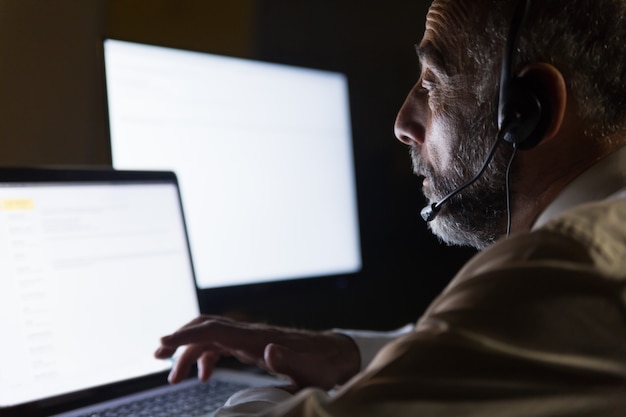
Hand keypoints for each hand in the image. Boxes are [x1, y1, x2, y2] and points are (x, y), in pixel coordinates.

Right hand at [154, 315, 359, 389]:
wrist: (332, 355)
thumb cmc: (321, 365)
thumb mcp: (308, 371)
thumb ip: (287, 361)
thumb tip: (267, 351)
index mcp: (256, 339)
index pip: (213, 330)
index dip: (185, 335)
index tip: (161, 344)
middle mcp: (249, 334)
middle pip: (205, 328)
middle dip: (179, 340)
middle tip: (156, 358)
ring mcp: (249, 337)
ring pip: (209, 337)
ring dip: (189, 353)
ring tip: (174, 378)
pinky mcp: (252, 344)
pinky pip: (220, 346)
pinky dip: (205, 357)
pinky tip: (203, 376)